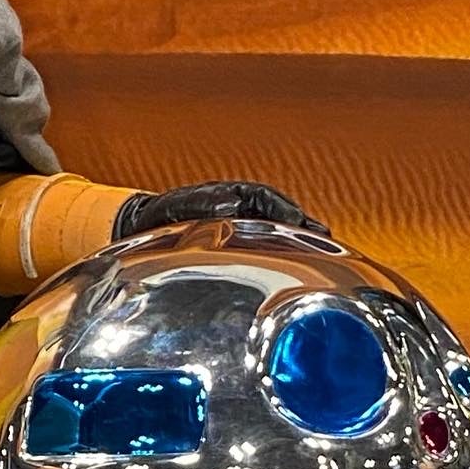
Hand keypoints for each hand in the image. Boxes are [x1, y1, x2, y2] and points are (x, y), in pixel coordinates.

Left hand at [114, 180, 328, 239]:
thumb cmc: (161, 215)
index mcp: (231, 197)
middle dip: (304, 229)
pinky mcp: (239, 248)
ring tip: (324, 255)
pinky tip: (298, 272)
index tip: (302, 224)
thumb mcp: (178, 206)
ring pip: (278, 234)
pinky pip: (267, 250)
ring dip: (300, 243)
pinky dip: (285, 257)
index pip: (267, 200)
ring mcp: (242, 230)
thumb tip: (231, 204)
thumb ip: (204, 204)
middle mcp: (242, 211)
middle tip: (325, 241)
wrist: (144, 227)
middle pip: (281, 218)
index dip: (287, 211)